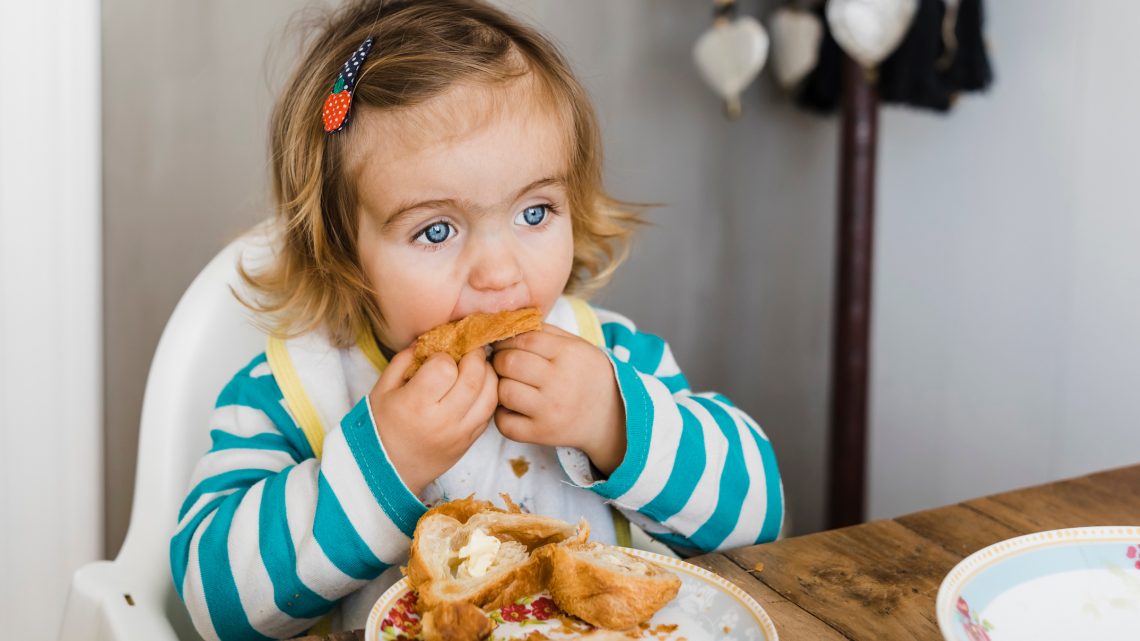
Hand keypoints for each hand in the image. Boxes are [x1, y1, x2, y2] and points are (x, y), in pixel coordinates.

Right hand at [368, 348, 497, 495]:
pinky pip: (490, 411)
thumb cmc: (382, 426)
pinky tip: (478, 385)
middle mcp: (442, 420)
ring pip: (490, 394)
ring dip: (488, 373)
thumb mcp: (382, 389)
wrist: (389, 470)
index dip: (444, 355)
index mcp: (415, 405)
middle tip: (469, 349)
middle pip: (474, 378)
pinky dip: (489, 393)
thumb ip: (405, 359)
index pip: (444, 367)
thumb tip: (430, 338)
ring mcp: (460, 433)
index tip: (438, 356)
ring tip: (476, 365)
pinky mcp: (470, 441)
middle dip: (474, 356)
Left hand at [492, 324, 626, 475]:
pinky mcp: (542, 433)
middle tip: (504, 363)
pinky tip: (514, 408)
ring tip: (512, 384)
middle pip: (509, 363)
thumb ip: (545, 332)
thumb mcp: (577, 346)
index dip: (507, 339)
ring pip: (503, 391)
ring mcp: (550, 410)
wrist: (613, 415)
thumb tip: (507, 324)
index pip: (524, 339)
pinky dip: (503, 414)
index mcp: (569, 354)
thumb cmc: (588, 375)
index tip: (504, 344)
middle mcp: (560, 382)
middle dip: (500, 360)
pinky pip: (505, 423)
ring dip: (501, 386)